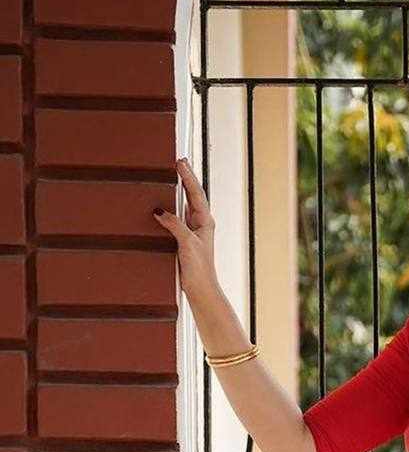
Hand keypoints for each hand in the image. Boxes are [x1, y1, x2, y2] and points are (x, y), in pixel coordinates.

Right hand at [153, 157, 219, 302]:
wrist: (201, 290)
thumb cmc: (199, 269)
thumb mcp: (187, 243)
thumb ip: (175, 224)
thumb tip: (160, 210)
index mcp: (205, 221)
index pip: (196, 193)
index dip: (188, 176)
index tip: (180, 161)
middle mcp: (200, 224)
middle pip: (192, 195)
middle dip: (185, 178)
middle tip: (178, 161)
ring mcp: (192, 231)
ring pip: (184, 205)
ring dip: (178, 190)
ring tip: (172, 175)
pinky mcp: (184, 240)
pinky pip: (176, 218)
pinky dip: (170, 208)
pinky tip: (163, 203)